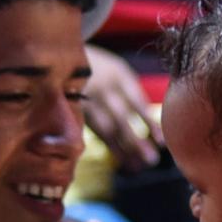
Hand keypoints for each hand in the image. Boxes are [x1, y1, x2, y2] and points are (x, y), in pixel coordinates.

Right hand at [83, 47, 160, 168]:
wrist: (60, 54)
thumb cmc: (98, 66)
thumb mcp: (115, 69)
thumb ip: (129, 91)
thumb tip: (151, 122)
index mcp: (118, 74)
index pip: (136, 101)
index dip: (149, 122)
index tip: (161, 142)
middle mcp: (102, 88)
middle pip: (120, 119)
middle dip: (136, 141)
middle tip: (152, 161)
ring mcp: (86, 99)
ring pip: (105, 130)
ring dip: (123, 150)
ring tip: (139, 167)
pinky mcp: (75, 110)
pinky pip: (94, 132)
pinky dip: (110, 147)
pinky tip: (123, 161)